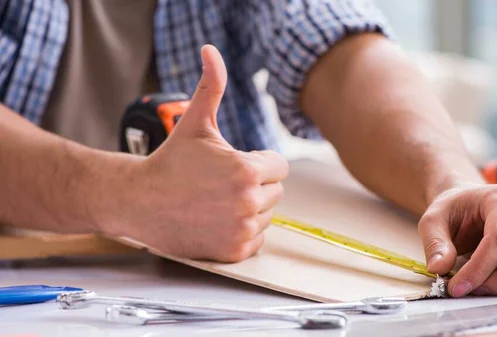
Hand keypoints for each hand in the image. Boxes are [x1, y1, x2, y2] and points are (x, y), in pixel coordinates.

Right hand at [107, 45, 288, 261]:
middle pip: (276, 191)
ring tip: (217, 202)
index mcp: (248, 169)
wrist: (139, 201)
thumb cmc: (170, 161)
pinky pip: (256, 239)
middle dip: (255, 185)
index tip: (233, 166)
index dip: (258, 163)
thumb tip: (211, 51)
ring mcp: (241, 229)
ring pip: (266, 215)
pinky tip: (217, 220)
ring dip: (249, 209)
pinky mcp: (234, 251)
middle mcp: (249, 201)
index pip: (280, 166)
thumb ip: (211, 87)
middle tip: (221, 185)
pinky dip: (241, 232)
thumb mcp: (195, 123)